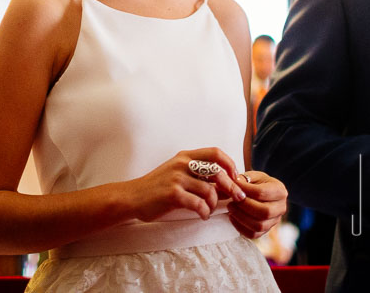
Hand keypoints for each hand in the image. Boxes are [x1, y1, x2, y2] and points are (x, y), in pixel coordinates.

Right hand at [126, 148, 246, 222]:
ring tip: (209, 210)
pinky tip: (202, 215)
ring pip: (210, 191)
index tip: (235, 177)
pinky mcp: (173, 194)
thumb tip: (226, 184)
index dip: (230, 164)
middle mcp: (182, 164)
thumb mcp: (177, 172)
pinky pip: (199, 204)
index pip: (216, 153)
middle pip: (218, 172)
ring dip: (214, 204)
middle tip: (236, 198)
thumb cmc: (157, 187)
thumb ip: (197, 174)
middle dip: (231, 187)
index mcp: (185, 156)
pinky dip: (204, 212)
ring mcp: (177, 178)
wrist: (133, 197)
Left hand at [227, 171, 286, 238]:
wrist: (261, 195)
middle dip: (244, 206)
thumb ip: (244, 179)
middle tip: (232, 200)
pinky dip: (240, 227)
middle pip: (264, 212)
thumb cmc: (256, 184)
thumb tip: (233, 181)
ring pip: (259, 226)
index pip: (262, 193)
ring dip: (241, 217)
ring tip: (230, 208)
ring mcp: (275, 221)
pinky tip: (232, 217)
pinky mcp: (266, 231)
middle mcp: (281, 208)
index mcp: (280, 191)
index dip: (245, 190)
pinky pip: (253, 234)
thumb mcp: (253, 177)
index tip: (234, 186)